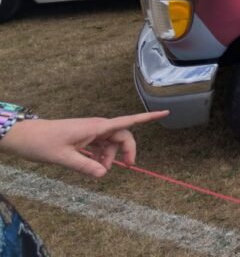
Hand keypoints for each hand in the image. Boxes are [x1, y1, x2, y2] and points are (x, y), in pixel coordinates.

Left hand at [0, 111, 168, 177]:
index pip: (127, 122)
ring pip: (111, 143)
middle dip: (126, 151)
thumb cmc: (43, 143)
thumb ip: (85, 166)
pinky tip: (93, 166)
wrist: (25, 136)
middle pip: (122, 136)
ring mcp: (91, 132)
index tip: (166, 113)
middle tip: (127, 168)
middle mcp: (97, 127)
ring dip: (110, 157)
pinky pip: (100, 146)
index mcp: (96, 127)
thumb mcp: (63, 158)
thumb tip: (104, 174)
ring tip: (99, 170)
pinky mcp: (85, 137)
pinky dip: (101, 156)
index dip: (148, 118)